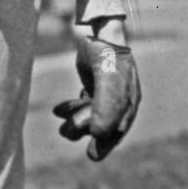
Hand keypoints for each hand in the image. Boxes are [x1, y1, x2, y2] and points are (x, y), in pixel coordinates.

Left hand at [53, 35, 141, 160]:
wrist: (101, 33)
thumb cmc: (107, 56)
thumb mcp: (107, 80)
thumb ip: (104, 107)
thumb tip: (98, 135)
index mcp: (129, 104)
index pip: (117, 131)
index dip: (105, 145)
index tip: (92, 155)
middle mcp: (121, 102)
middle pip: (102, 127)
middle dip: (82, 130)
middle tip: (65, 131)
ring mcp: (108, 96)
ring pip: (90, 118)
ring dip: (74, 121)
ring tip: (59, 116)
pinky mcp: (95, 88)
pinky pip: (84, 106)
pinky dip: (71, 110)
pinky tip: (58, 110)